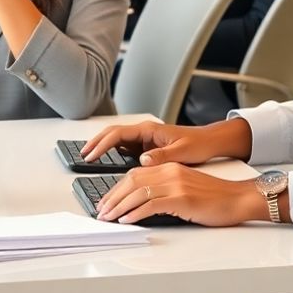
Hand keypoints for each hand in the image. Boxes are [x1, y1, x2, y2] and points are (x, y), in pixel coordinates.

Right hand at [81, 118, 252, 166]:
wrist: (208, 142)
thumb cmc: (197, 144)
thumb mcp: (181, 152)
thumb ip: (161, 156)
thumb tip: (143, 160)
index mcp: (149, 130)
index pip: (118, 133)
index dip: (102, 145)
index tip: (91, 155)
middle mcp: (144, 132)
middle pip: (113, 134)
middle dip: (96, 143)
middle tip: (83, 155)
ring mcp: (144, 140)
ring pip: (117, 141)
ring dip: (102, 148)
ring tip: (88, 159)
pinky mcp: (146, 148)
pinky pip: (124, 149)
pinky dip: (113, 154)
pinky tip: (106, 163)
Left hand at [95, 163, 267, 226]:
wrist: (238, 199)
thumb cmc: (215, 197)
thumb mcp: (186, 187)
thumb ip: (165, 189)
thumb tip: (142, 203)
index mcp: (170, 167)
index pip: (135, 174)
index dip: (117, 188)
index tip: (107, 200)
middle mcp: (171, 172)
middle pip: (132, 181)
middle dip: (113, 197)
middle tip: (101, 210)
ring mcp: (176, 185)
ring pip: (138, 192)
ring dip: (119, 206)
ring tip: (108, 217)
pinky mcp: (182, 199)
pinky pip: (151, 204)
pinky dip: (135, 213)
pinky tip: (127, 220)